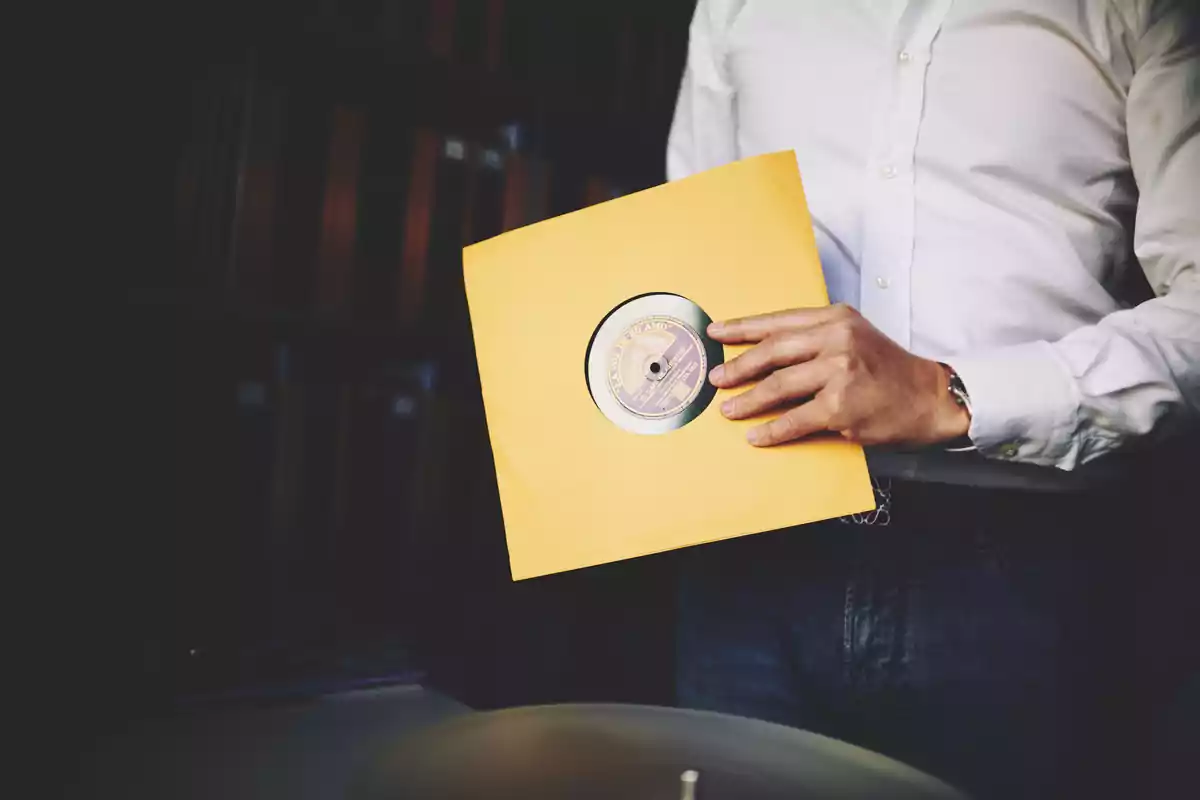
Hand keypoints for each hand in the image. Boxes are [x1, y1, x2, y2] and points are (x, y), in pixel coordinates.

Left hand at [707, 304, 969, 446]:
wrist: (930, 396)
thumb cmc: (888, 370)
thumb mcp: (855, 336)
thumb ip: (817, 338)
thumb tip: (766, 352)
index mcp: (836, 318)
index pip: (779, 321)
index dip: (743, 327)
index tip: (715, 332)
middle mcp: (837, 339)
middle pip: (772, 352)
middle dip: (738, 367)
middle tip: (717, 378)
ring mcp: (839, 372)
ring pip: (778, 386)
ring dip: (748, 400)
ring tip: (729, 409)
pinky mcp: (841, 406)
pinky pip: (794, 420)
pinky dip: (771, 430)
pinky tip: (756, 435)